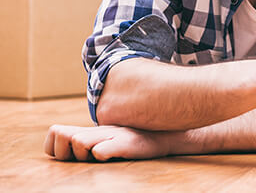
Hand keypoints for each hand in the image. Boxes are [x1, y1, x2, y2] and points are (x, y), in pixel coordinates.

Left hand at [44, 124, 169, 161]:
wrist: (166, 137)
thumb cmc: (136, 143)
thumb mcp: (110, 139)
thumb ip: (90, 141)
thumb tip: (70, 148)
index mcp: (91, 131)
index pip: (55, 132)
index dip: (56, 146)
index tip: (71, 156)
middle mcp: (97, 130)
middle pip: (62, 136)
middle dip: (68, 153)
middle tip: (87, 157)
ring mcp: (110, 135)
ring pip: (78, 142)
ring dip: (84, 154)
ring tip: (103, 155)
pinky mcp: (123, 143)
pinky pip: (101, 150)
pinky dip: (103, 154)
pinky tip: (115, 154)